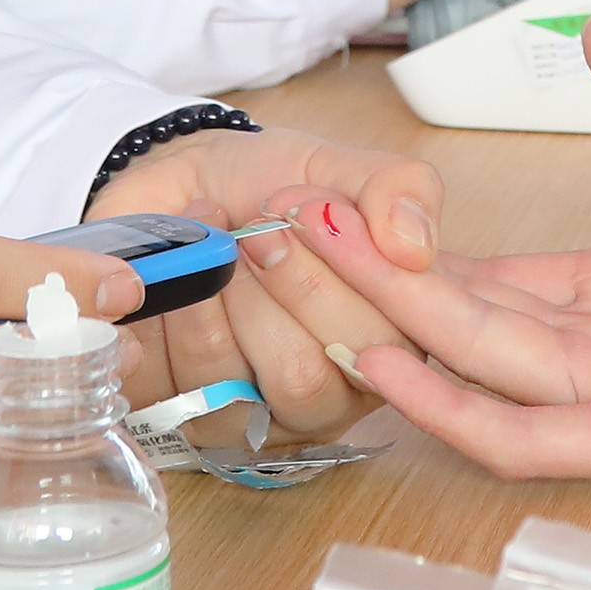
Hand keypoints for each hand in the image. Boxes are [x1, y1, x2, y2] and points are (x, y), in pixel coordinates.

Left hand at [89, 125, 441, 439]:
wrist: (177, 191)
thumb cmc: (265, 186)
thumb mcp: (336, 168)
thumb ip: (396, 187)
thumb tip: (414, 247)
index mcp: (400, 325)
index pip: (407, 327)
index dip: (358, 265)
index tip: (311, 208)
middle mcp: (352, 382)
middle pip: (355, 357)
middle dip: (298, 281)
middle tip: (261, 224)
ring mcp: (282, 412)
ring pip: (290, 379)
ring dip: (244, 295)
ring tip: (221, 241)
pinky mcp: (209, 421)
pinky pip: (211, 387)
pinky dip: (195, 315)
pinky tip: (188, 274)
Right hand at [284, 20, 590, 478]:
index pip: (496, 276)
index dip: (415, 249)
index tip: (340, 205)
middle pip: (462, 319)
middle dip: (372, 279)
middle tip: (285, 229)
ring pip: (476, 367)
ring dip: (389, 326)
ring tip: (309, 274)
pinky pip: (530, 434)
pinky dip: (455, 407)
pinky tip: (391, 361)